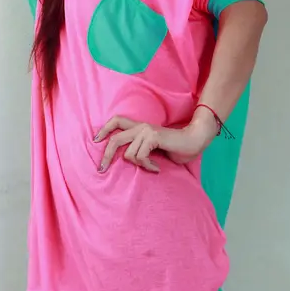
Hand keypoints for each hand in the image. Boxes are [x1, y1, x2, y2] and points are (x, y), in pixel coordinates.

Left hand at [94, 114, 218, 173]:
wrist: (194, 141)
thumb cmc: (176, 148)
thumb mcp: (152, 150)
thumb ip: (140, 151)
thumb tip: (124, 160)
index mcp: (139, 127)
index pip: (116, 121)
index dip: (104, 129)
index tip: (95, 140)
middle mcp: (140, 126)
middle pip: (115, 139)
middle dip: (106, 156)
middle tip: (102, 169)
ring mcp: (146, 131)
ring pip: (129, 154)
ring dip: (140, 165)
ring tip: (152, 167)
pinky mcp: (152, 137)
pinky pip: (140, 157)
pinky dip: (148, 166)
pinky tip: (156, 168)